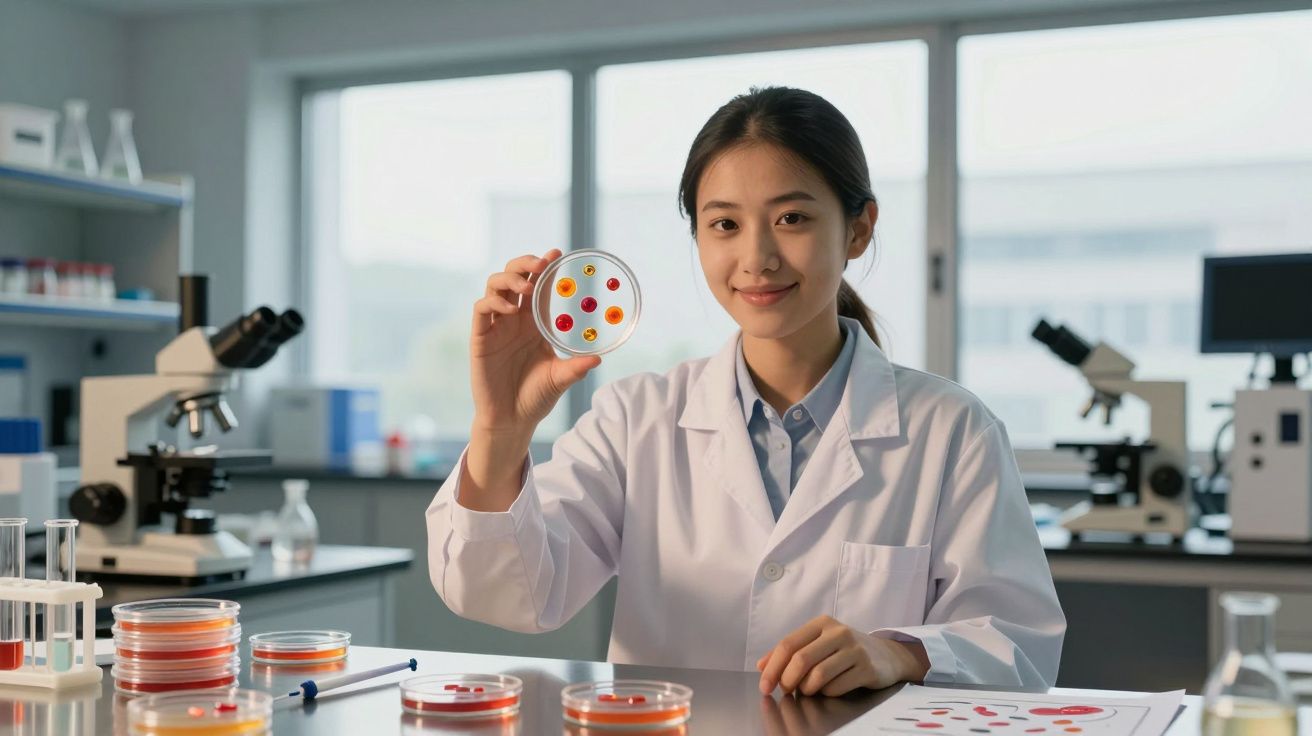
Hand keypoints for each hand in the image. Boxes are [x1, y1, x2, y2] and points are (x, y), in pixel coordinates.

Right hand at [470, 249, 599, 434]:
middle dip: (525, 264)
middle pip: (514, 277)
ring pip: (495, 286)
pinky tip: (511, 309)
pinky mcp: (480, 337)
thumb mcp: (560, 379)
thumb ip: (576, 368)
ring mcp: (496, 326)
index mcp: (534, 323)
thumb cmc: (535, 397)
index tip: (559, 253)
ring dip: (510, 279)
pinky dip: (494, 303)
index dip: (547, 268)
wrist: (511, 420)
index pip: (539, 287)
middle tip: (541, 264)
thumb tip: (598, 359)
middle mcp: (514, 319)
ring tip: (526, 286)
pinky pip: (481, 309)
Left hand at [756, 615, 929, 695]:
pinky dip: (826, 693)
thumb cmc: (845, 650)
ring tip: (808, 690)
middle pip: (801, 660)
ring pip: (817, 676)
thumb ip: (790, 652)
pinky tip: (829, 690)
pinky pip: (836, 687)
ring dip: (807, 689)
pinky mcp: (867, 668)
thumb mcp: (818, 643)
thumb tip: (762, 665)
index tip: (764, 686)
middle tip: (786, 691)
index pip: (788, 644)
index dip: (772, 668)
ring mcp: (855, 650)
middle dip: (787, 680)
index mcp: (821, 623)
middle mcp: (838, 632)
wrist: (887, 655)